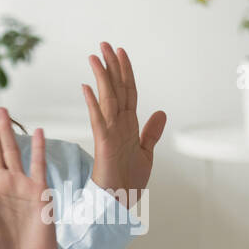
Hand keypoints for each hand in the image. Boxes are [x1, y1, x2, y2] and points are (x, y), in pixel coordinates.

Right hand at [81, 42, 167, 197]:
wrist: (119, 203)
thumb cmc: (128, 182)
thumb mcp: (147, 153)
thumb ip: (152, 132)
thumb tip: (161, 112)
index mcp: (127, 126)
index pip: (127, 92)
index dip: (125, 72)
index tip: (121, 52)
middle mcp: (117, 125)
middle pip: (116, 90)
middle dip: (111, 66)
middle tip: (104, 44)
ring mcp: (109, 133)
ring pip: (107, 99)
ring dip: (102, 77)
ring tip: (95, 57)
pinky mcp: (103, 145)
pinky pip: (98, 120)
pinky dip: (93, 104)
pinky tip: (87, 87)